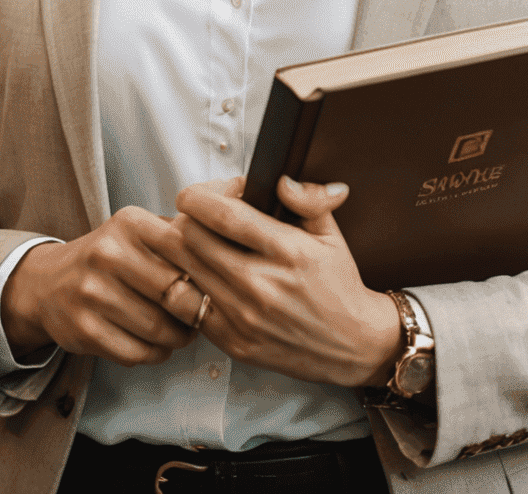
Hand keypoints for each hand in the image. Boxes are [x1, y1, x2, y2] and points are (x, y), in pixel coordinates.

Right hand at [0, 207, 196, 365]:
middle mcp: (107, 254)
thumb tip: (226, 252)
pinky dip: (155, 354)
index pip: (185, 248)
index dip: (207, 272)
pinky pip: (136, 353)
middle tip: (203, 316)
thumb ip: (177, 236)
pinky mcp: (84, 330)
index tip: (215, 284)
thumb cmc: (110, 258)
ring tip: (182, 332)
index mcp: (128, 223)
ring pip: (158, 328)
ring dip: (179, 338)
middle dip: (196, 311)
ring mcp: (92, 293)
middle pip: (175, 293)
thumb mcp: (137, 231)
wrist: (48, 283)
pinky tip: (157, 345)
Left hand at [146, 176, 401, 387]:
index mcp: (287, 251)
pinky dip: (179, 284)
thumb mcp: (331, 234)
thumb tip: (281, 181)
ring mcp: (244, 317)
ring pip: (182, 270)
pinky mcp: (233, 342)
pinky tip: (189, 273)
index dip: (200, 195)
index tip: (202, 192)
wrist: (353, 346)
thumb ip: (308, 199)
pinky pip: (185, 308)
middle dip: (186, 215)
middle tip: (195, 213)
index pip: (223, 214)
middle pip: (192, 238)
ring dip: (174, 247)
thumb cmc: (339, 286)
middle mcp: (261, 285)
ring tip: (182, 236)